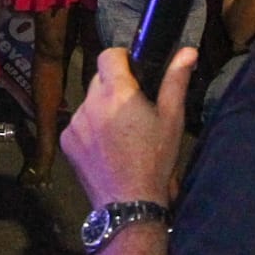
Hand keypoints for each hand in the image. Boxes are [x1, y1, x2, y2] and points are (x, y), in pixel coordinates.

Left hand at [63, 46, 196, 207]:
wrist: (129, 204)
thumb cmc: (155, 160)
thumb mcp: (172, 120)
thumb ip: (176, 81)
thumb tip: (188, 51)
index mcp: (117, 92)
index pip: (108, 54)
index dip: (122, 58)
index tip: (134, 72)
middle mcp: (90, 102)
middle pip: (99, 79)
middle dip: (115, 87)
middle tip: (133, 109)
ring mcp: (75, 123)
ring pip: (89, 102)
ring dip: (102, 108)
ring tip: (121, 134)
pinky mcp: (66, 141)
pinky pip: (78, 124)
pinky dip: (90, 129)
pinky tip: (106, 148)